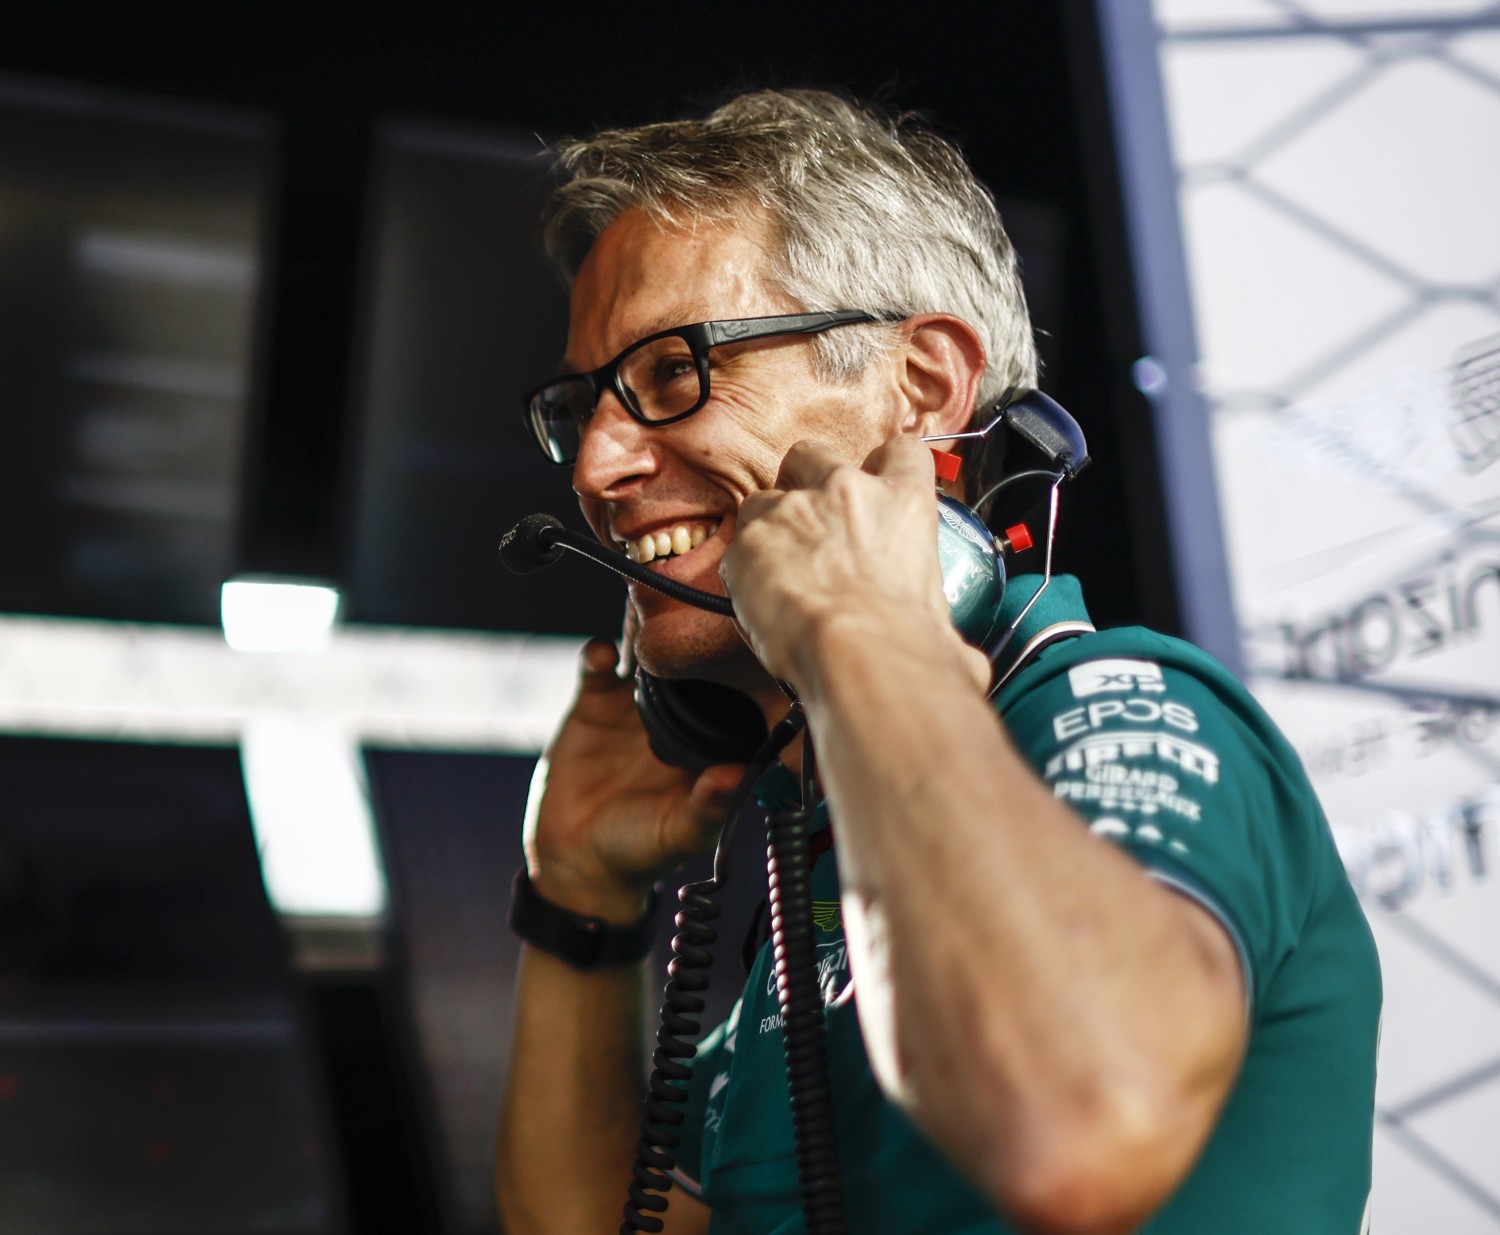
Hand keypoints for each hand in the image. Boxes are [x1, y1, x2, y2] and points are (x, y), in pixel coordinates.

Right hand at [522, 606, 745, 923]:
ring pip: (647, 650)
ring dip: (647, 630)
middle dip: (692, 634)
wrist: (575, 861)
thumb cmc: (639, 853)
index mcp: (709, 740)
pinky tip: (605, 657)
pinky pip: (599, 663)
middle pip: (691, 660)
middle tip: (694, 607)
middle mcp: (679, 715)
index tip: (739, 640)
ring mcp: (636, 705)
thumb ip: (708, 807)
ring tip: (648, 612)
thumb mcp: (679, 834)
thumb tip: (738, 776)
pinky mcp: (594, 702)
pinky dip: (601, 652)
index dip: (735, 666)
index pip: (733, 692)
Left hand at [722, 435, 987, 693]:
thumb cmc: (907, 642)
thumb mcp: (943, 618)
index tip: (878, 484)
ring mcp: (793, 510)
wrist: (859, 654)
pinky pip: (738, 548)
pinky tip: (756, 601)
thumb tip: (963, 660)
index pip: (902, 452)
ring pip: (764, 499)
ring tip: (775, 569)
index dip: (887, 465)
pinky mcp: (750, 540)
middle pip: (814, 453)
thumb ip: (941, 620)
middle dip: (806, 477)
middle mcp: (847, 492)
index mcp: (904, 503)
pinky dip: (743, 569)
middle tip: (810, 520)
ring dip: (769, 526)